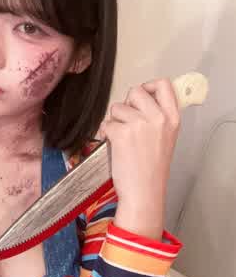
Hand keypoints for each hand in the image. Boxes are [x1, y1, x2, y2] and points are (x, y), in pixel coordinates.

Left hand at [98, 78, 180, 210]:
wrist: (144, 192)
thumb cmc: (151, 171)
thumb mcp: (166, 139)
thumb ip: (158, 118)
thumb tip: (141, 102)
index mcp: (172, 118)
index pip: (164, 84)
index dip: (149, 86)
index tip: (142, 97)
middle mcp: (158, 118)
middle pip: (135, 91)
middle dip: (126, 105)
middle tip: (127, 122)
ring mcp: (140, 125)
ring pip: (117, 107)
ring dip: (114, 121)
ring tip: (121, 139)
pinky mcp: (122, 134)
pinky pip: (106, 123)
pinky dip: (105, 134)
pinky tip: (113, 146)